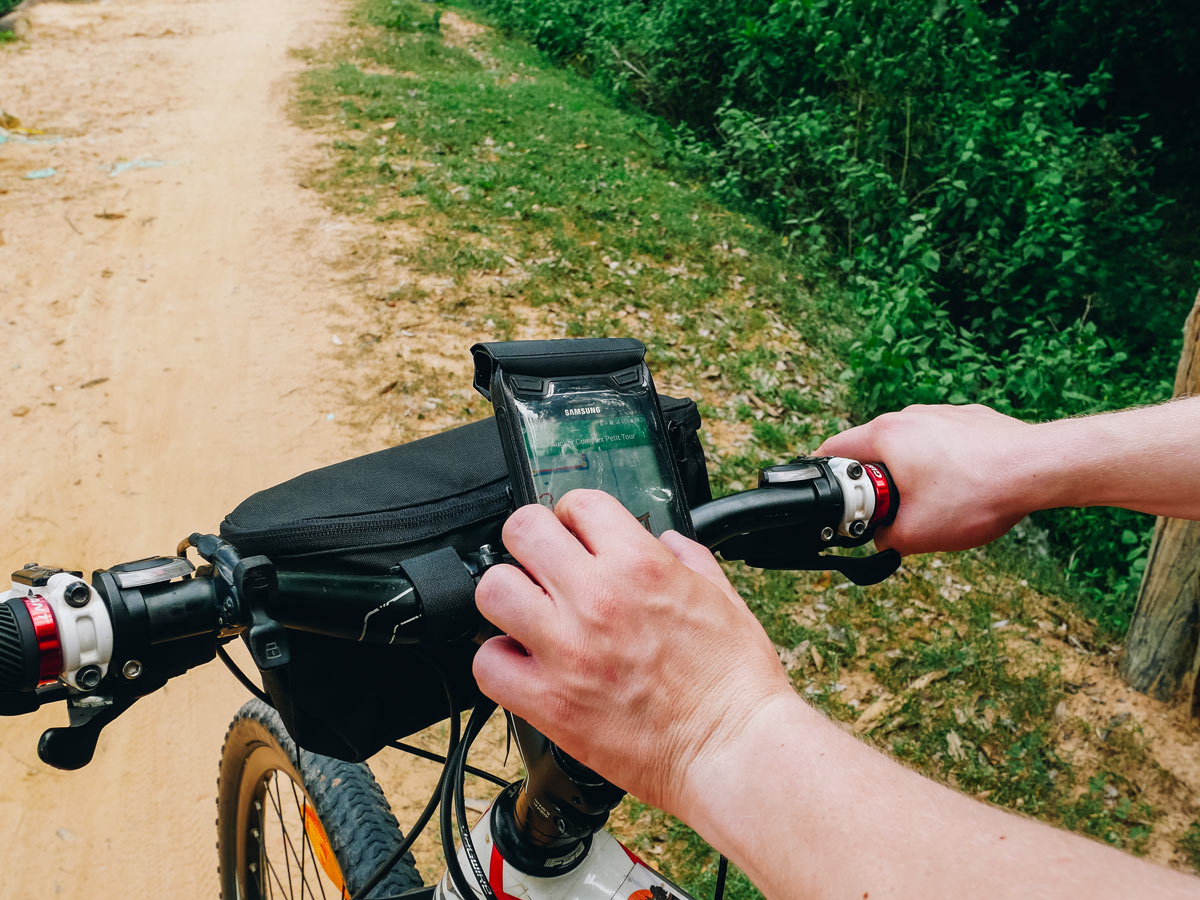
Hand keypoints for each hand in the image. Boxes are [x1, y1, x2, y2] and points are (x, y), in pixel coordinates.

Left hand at [472, 490, 792, 818]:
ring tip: (529, 615)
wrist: (733, 749)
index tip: (577, 535)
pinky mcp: (549, 702)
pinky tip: (524, 665)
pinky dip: (500, 663)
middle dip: (532, 544)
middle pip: (522, 531)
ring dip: (509, 598)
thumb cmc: (735, 681)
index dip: (575, 517)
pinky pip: (487, 664)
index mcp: (640, 564)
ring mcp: (566, 649)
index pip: (578, 503)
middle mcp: (596, 598)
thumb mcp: (722, 596)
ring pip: (493, 591)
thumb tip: (666, 542)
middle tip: (544, 568)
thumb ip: (686, 558)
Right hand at [817, 404, 1035, 554]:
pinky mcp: (971, 420)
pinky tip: (964, 489)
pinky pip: (942, 445)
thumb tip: (880, 538)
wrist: (1040, 469)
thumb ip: (884, 539)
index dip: (827, 480)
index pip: (833, 450)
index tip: (838, 503)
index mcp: (885, 435)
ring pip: (909, 447)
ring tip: (934, 504)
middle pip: (872, 450)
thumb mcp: (916, 534)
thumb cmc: (977, 495)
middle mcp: (910, 416)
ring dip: (910, 475)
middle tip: (888, 513)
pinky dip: (943, 467)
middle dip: (874, 483)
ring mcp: (943, 414)